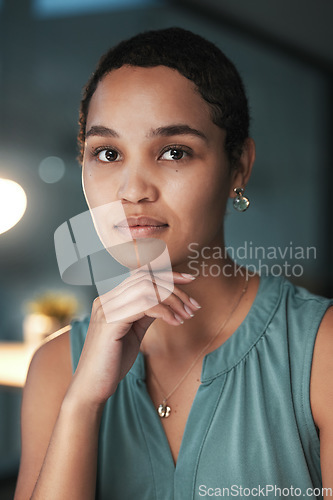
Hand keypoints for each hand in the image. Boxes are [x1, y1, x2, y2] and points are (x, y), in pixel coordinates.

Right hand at [66, 271, 198, 407]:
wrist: (92, 388)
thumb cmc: (112, 363)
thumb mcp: (133, 332)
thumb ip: (144, 314)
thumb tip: (164, 302)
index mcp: (110, 300)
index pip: (141, 275)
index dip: (167, 275)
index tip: (190, 280)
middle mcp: (106, 300)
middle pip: (147, 279)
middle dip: (175, 289)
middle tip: (194, 305)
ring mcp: (106, 309)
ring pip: (147, 289)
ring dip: (173, 300)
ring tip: (187, 315)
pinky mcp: (110, 323)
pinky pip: (144, 305)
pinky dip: (165, 311)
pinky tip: (176, 322)